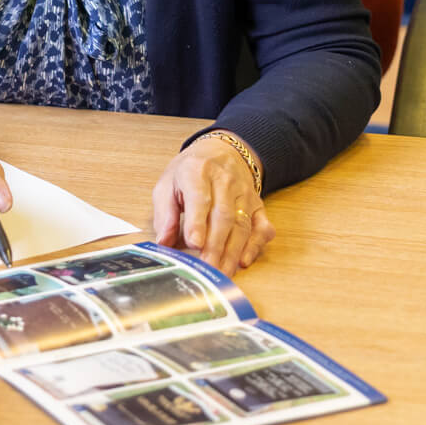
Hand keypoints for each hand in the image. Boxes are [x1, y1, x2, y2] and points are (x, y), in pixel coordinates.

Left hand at [150, 132, 272, 275]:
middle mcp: (225, 181)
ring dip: (232, 252)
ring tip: (221, 273)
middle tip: (206, 269)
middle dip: (215, 246)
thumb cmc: (190, 171)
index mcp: (197, 171)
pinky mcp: (258, 205)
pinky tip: (244, 261)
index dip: (197, 222)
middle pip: (223, 216)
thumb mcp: (168, 183)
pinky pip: (262, 227)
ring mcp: (244, 194)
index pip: (200, 197)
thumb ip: (165, 213)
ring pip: (242, 225)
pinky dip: (255, 246)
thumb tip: (163, 242)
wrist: (221, 151)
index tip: (194, 243)